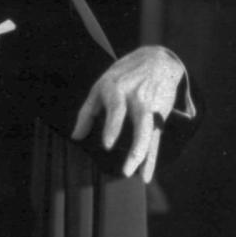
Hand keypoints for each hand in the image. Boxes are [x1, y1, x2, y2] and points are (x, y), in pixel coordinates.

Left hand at [71, 46, 183, 182]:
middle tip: (126, 170)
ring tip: (137, 176)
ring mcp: (151, 108)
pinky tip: (146, 175)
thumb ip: (87, 112)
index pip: (116, 109)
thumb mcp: (100, 86)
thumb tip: (75, 137)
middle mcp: (137, 98)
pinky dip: (152, 158)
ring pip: (151, 134)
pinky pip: (156, 140)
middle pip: (140, 124)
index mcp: (118, 89)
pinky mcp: (161, 117)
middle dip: (135, 148)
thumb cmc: (121, 76)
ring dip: (145, 157)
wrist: (157, 60)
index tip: (107, 146)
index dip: (112, 127)